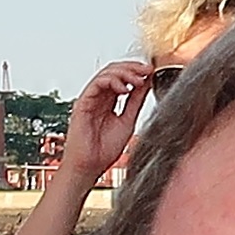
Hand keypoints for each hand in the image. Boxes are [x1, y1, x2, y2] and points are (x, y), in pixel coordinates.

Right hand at [59, 59, 159, 184]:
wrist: (89, 167)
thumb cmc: (104, 150)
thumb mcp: (128, 120)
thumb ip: (135, 101)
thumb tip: (146, 83)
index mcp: (109, 102)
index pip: (122, 78)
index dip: (137, 72)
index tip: (151, 72)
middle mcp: (98, 98)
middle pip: (114, 71)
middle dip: (132, 67)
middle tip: (147, 70)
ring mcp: (90, 99)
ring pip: (105, 74)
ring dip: (124, 73)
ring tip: (138, 80)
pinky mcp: (82, 103)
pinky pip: (96, 84)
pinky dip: (111, 81)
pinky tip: (124, 88)